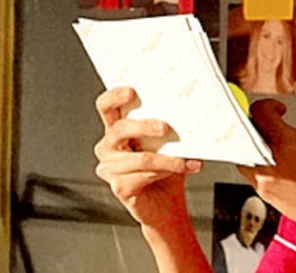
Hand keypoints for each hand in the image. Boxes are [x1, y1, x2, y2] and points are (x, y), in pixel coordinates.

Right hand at [93, 87, 201, 228]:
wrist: (167, 205)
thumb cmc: (166, 170)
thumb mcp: (169, 144)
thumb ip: (168, 128)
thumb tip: (189, 112)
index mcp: (118, 130)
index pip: (106, 107)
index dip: (114, 97)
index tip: (130, 91)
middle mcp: (109, 147)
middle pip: (119, 129)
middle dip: (143, 126)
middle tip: (165, 127)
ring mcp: (110, 168)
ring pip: (140, 157)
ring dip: (167, 158)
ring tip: (187, 159)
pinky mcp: (119, 187)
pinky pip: (143, 176)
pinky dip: (167, 171)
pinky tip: (183, 169)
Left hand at [237, 99, 295, 241]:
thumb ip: (293, 133)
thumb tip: (280, 128)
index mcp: (285, 143)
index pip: (259, 113)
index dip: (268, 106)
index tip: (277, 110)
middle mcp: (268, 162)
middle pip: (246, 133)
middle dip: (258, 126)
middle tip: (272, 126)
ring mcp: (262, 180)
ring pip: (245, 154)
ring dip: (257, 147)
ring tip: (276, 148)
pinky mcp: (263, 194)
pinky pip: (253, 172)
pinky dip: (262, 165)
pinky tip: (280, 166)